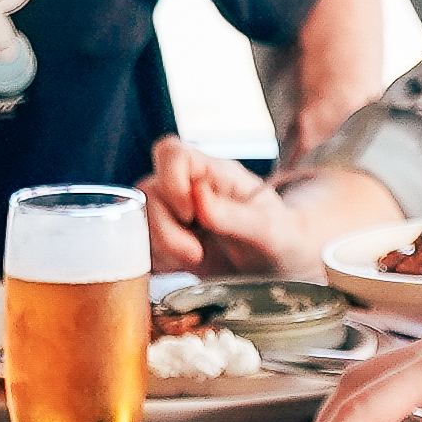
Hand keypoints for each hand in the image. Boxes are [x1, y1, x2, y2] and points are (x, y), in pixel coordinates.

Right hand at [139, 136, 301, 275]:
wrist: (282, 267)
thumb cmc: (281, 239)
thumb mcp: (269, 231)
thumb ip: (234, 215)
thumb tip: (198, 196)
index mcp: (214, 174)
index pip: (171, 153)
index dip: (170, 181)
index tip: (190, 214)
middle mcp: (188, 189)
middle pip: (149, 191)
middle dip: (164, 229)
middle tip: (195, 254)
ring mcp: (174, 214)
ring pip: (139, 220)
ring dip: (159, 247)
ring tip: (194, 260)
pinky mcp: (166, 242)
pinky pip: (140, 246)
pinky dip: (155, 262)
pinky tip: (181, 268)